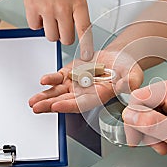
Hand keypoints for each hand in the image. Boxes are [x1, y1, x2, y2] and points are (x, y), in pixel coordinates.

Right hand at [11, 0, 92, 59]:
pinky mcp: (31, 8)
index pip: (85, 30)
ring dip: (51, 30)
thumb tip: (78, 30)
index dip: (86, 46)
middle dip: (65, 35)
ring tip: (51, 16)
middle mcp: (63, 7)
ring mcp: (46, 9)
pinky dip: (37, 22)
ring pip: (50, 36)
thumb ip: (79, 10)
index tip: (86, 55)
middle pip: (66, 38)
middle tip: (63, 25)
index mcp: (78, 2)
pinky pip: (35, 27)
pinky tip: (40, 10)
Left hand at [29, 50, 143, 112]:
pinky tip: (43, 81)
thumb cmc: (127, 68)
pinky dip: (50, 80)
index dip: (69, 106)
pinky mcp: (70, 74)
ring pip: (58, 93)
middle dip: (50, 105)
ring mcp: (76, 84)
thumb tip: (132, 86)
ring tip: (33, 102)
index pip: (82, 104)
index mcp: (98, 96)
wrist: (119, 58)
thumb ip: (131, 80)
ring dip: (45, 97)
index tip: (57, 106)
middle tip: (37, 107)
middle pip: (65, 101)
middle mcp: (85, 93)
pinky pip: (58, 79)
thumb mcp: (133, 74)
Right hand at [122, 76, 166, 158]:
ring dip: (157, 131)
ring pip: (154, 112)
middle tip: (159, 145)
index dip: (135, 120)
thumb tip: (129, 115)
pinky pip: (165, 114)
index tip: (138, 137)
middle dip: (148, 128)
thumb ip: (152, 124)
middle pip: (145, 106)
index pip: (138, 98)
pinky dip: (166, 129)